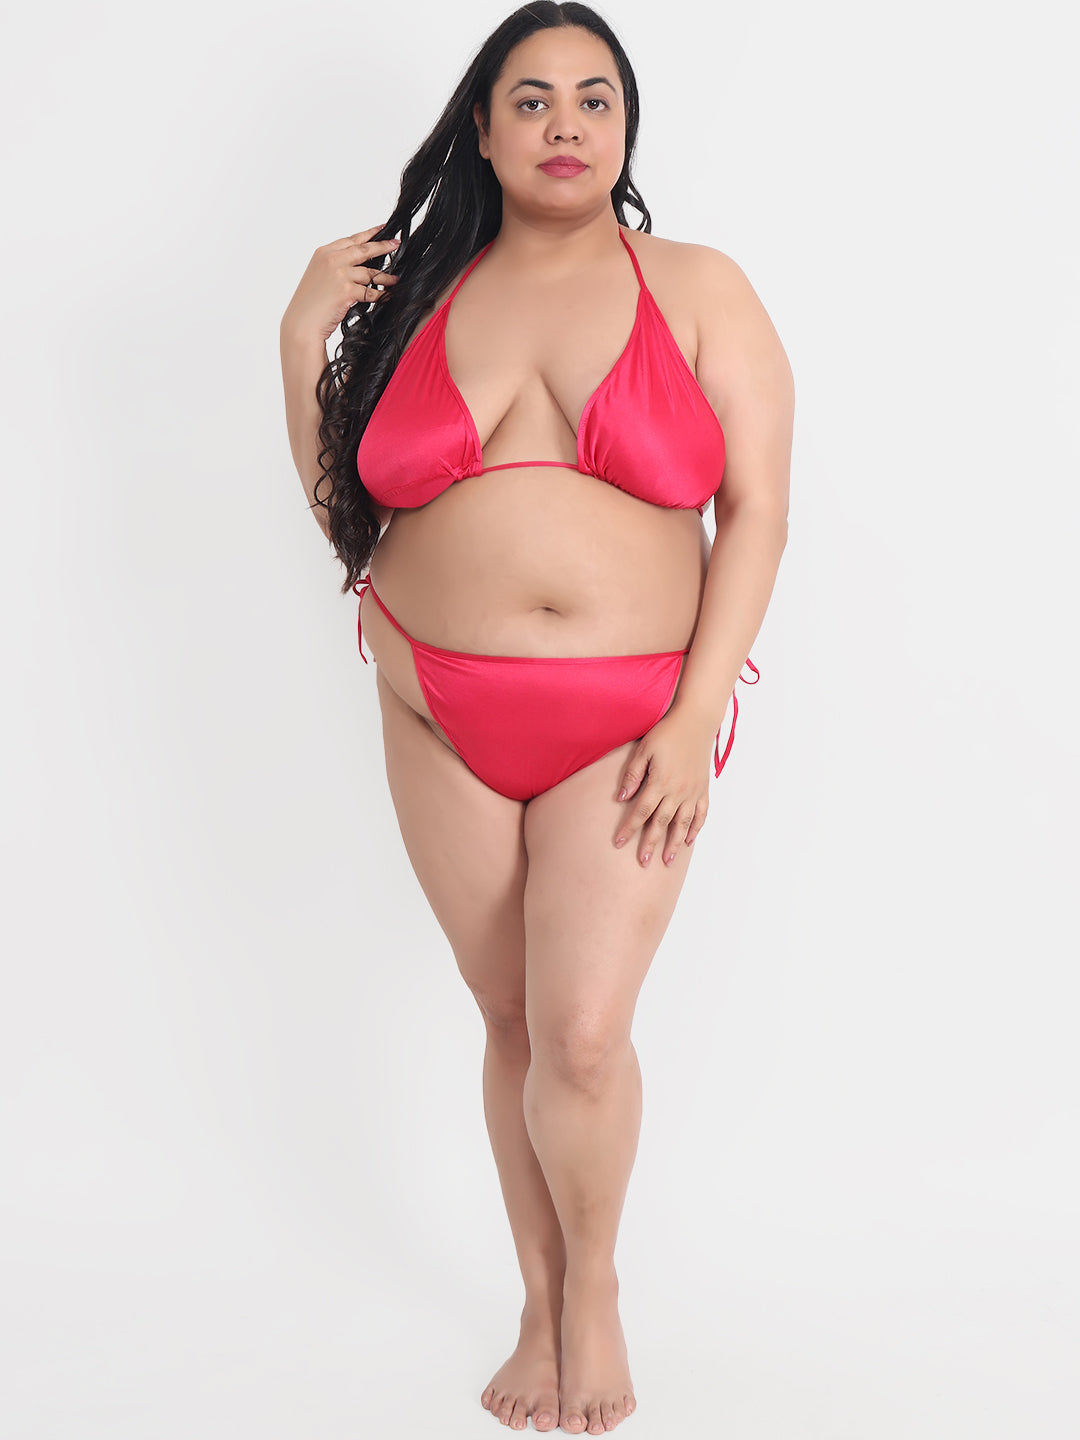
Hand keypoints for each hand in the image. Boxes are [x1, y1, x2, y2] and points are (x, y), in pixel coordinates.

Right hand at [280, 224, 400, 345]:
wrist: (301, 322)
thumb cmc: (309, 303)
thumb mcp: (318, 275)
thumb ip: (335, 265)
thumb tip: (358, 264)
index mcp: (323, 253)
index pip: (351, 240)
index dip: (368, 234)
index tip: (382, 229)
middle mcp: (332, 260)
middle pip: (364, 250)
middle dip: (383, 246)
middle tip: (396, 244)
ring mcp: (340, 274)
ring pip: (370, 272)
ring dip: (386, 277)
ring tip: (396, 279)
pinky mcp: (347, 290)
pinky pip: (370, 291)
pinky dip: (380, 295)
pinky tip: (388, 295)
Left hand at [613, 707, 716, 866]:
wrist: (696, 721)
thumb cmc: (667, 732)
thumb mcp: (644, 749)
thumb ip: (633, 774)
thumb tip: (621, 798)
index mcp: (661, 782)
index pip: (641, 812)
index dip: (629, 828)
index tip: (619, 843)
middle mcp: (678, 791)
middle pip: (661, 823)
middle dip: (650, 843)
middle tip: (643, 862)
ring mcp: (693, 791)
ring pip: (683, 823)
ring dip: (674, 843)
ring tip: (667, 860)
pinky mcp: (703, 789)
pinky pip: (701, 813)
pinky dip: (696, 828)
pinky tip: (689, 840)